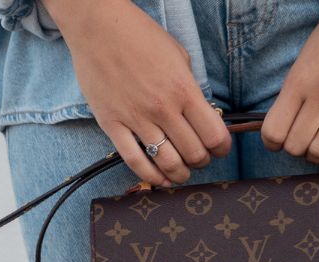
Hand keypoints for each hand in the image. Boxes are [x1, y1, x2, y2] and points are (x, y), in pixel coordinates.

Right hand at [42, 0, 231, 184]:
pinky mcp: (113, 125)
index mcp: (183, 90)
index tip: (218, 148)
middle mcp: (162, 108)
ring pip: (168, 164)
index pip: (214, 136)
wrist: (97, 25)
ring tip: (181, 171)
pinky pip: (136, 162)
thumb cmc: (139, 36)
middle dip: (202, 161)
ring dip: (180, 174)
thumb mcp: (178, 56)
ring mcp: (136, 119)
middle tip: (198, 158)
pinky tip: (160, 179)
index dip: (221, 148)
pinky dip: (152, 177)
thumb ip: (191, 88)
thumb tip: (202, 115)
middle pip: (194, 155)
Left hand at [259, 0, 318, 165]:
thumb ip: (294, 93)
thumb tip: (284, 127)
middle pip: (295, 147)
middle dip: (296, 150)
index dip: (273, 143)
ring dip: (317, 156)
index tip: (279, 141)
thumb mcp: (305, 60)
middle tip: (304, 140)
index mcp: (298, 81)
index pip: (273, 132)